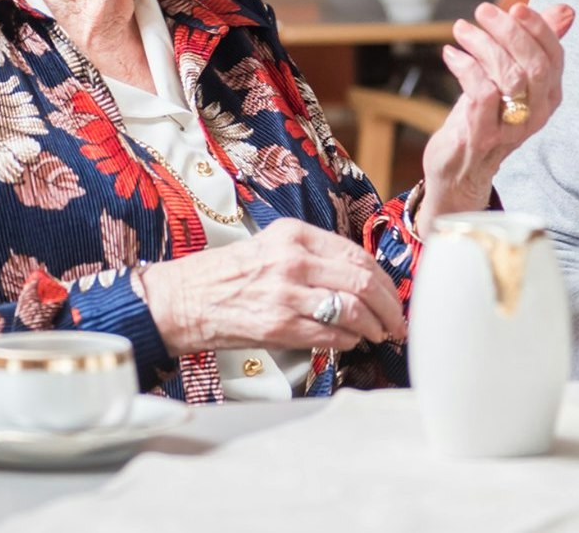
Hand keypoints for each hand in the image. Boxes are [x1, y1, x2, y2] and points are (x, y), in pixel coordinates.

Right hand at [138, 218, 405, 354]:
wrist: (183, 299)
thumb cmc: (228, 276)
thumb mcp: (272, 247)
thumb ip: (313, 256)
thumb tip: (360, 279)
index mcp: (295, 234)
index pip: (357, 254)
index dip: (384, 280)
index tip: (392, 295)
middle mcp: (292, 260)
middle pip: (363, 281)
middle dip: (388, 306)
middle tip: (395, 322)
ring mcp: (285, 293)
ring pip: (352, 309)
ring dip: (373, 327)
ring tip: (377, 335)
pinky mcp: (277, 324)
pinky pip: (329, 334)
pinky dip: (348, 341)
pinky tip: (350, 343)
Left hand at [419, 2, 576, 234]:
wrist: (459, 166)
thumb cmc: (485, 114)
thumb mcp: (511, 75)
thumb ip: (536, 43)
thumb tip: (566, 11)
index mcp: (549, 96)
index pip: (554, 56)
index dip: (539, 28)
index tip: (516, 6)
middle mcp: (537, 113)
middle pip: (534, 65)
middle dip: (509, 31)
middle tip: (483, 11)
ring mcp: (512, 128)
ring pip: (509, 77)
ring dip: (483, 45)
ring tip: (462, 30)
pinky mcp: (484, 136)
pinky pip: (482, 93)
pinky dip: (465, 67)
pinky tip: (451, 55)